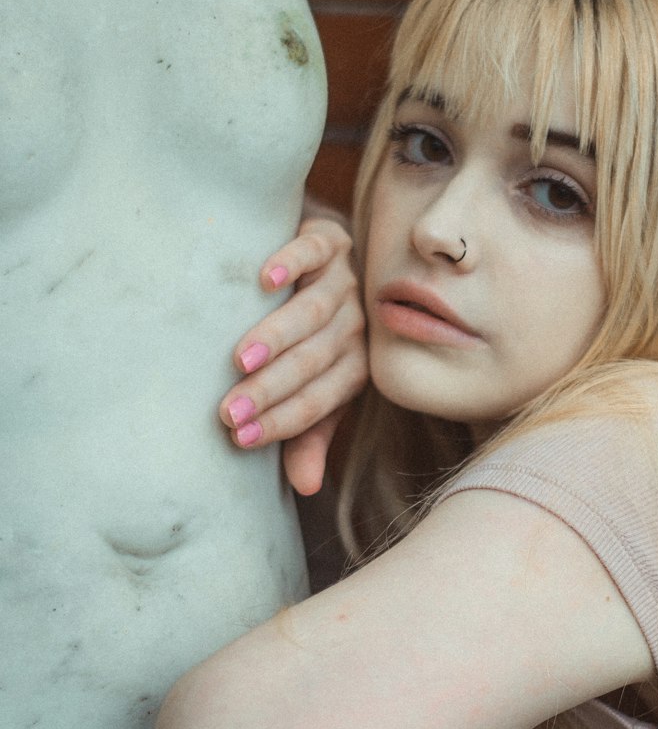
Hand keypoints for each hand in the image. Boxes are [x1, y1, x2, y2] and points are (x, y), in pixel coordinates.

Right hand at [220, 215, 366, 495]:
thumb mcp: (316, 382)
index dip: (282, 422)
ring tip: (240, 359)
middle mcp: (356, 325)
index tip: (239, 439)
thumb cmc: (312, 333)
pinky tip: (264, 281)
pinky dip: (290, 264)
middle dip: (270, 390)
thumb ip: (311, 430)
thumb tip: (306, 489)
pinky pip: (312, 252)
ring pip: (312, 312)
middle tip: (229, 412)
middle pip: (314, 362)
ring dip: (277, 337)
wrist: (326, 256)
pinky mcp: (330, 240)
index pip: (319, 400)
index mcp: (355, 366)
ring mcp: (345, 281)